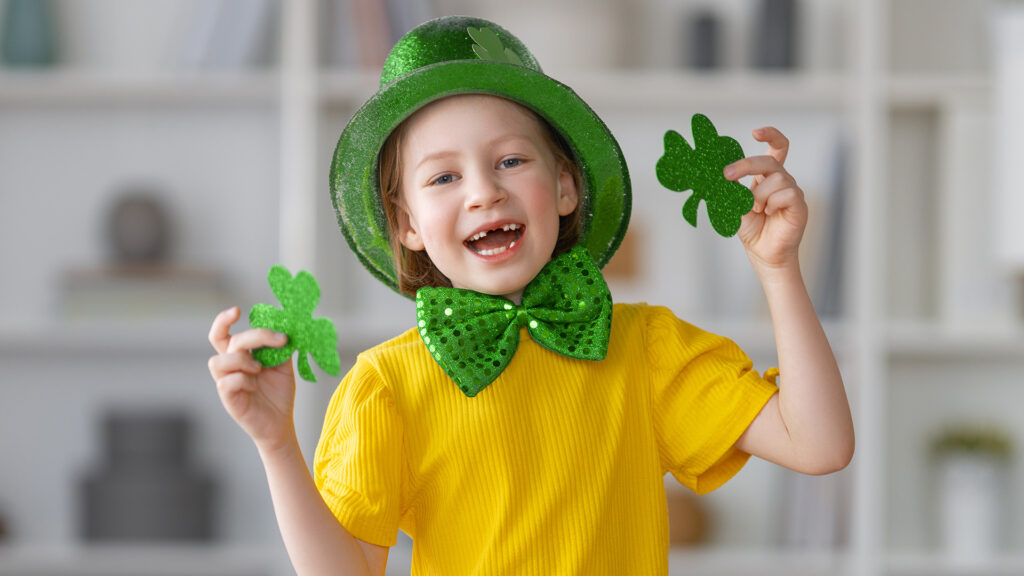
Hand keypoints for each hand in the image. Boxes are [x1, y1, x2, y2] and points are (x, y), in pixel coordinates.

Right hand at [208, 306, 296, 451]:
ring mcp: (226, 384)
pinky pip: (226, 383)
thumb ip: (279, 347)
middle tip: (277, 339)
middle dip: (252, 336)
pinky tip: (255, 386)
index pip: (222, 334)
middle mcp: (229, 367)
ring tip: (259, 368)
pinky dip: (243, 380)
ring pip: (217, 362)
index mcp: (239, 356)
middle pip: (224, 342)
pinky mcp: (229, 400)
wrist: (282, 423)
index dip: (223, 320)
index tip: (238, 310)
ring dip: (241, 360)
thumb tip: (285, 324)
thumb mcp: (282, 365)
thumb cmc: (278, 393)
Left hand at [724, 127, 807, 273]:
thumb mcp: (733, 204)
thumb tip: (714, 172)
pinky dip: (772, 204)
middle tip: (727, 175)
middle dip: (746, 165)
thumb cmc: (751, 229)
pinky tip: (770, 214)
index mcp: (768, 177)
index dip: (771, 135)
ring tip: (757, 210)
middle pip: (769, 160)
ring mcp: (793, 191)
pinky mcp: (799, 204)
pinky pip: (786, 194)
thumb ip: (728, 188)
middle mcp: (782, 180)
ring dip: (758, 196)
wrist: (763, 253)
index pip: (777, 148)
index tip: (755, 132)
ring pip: (775, 179)